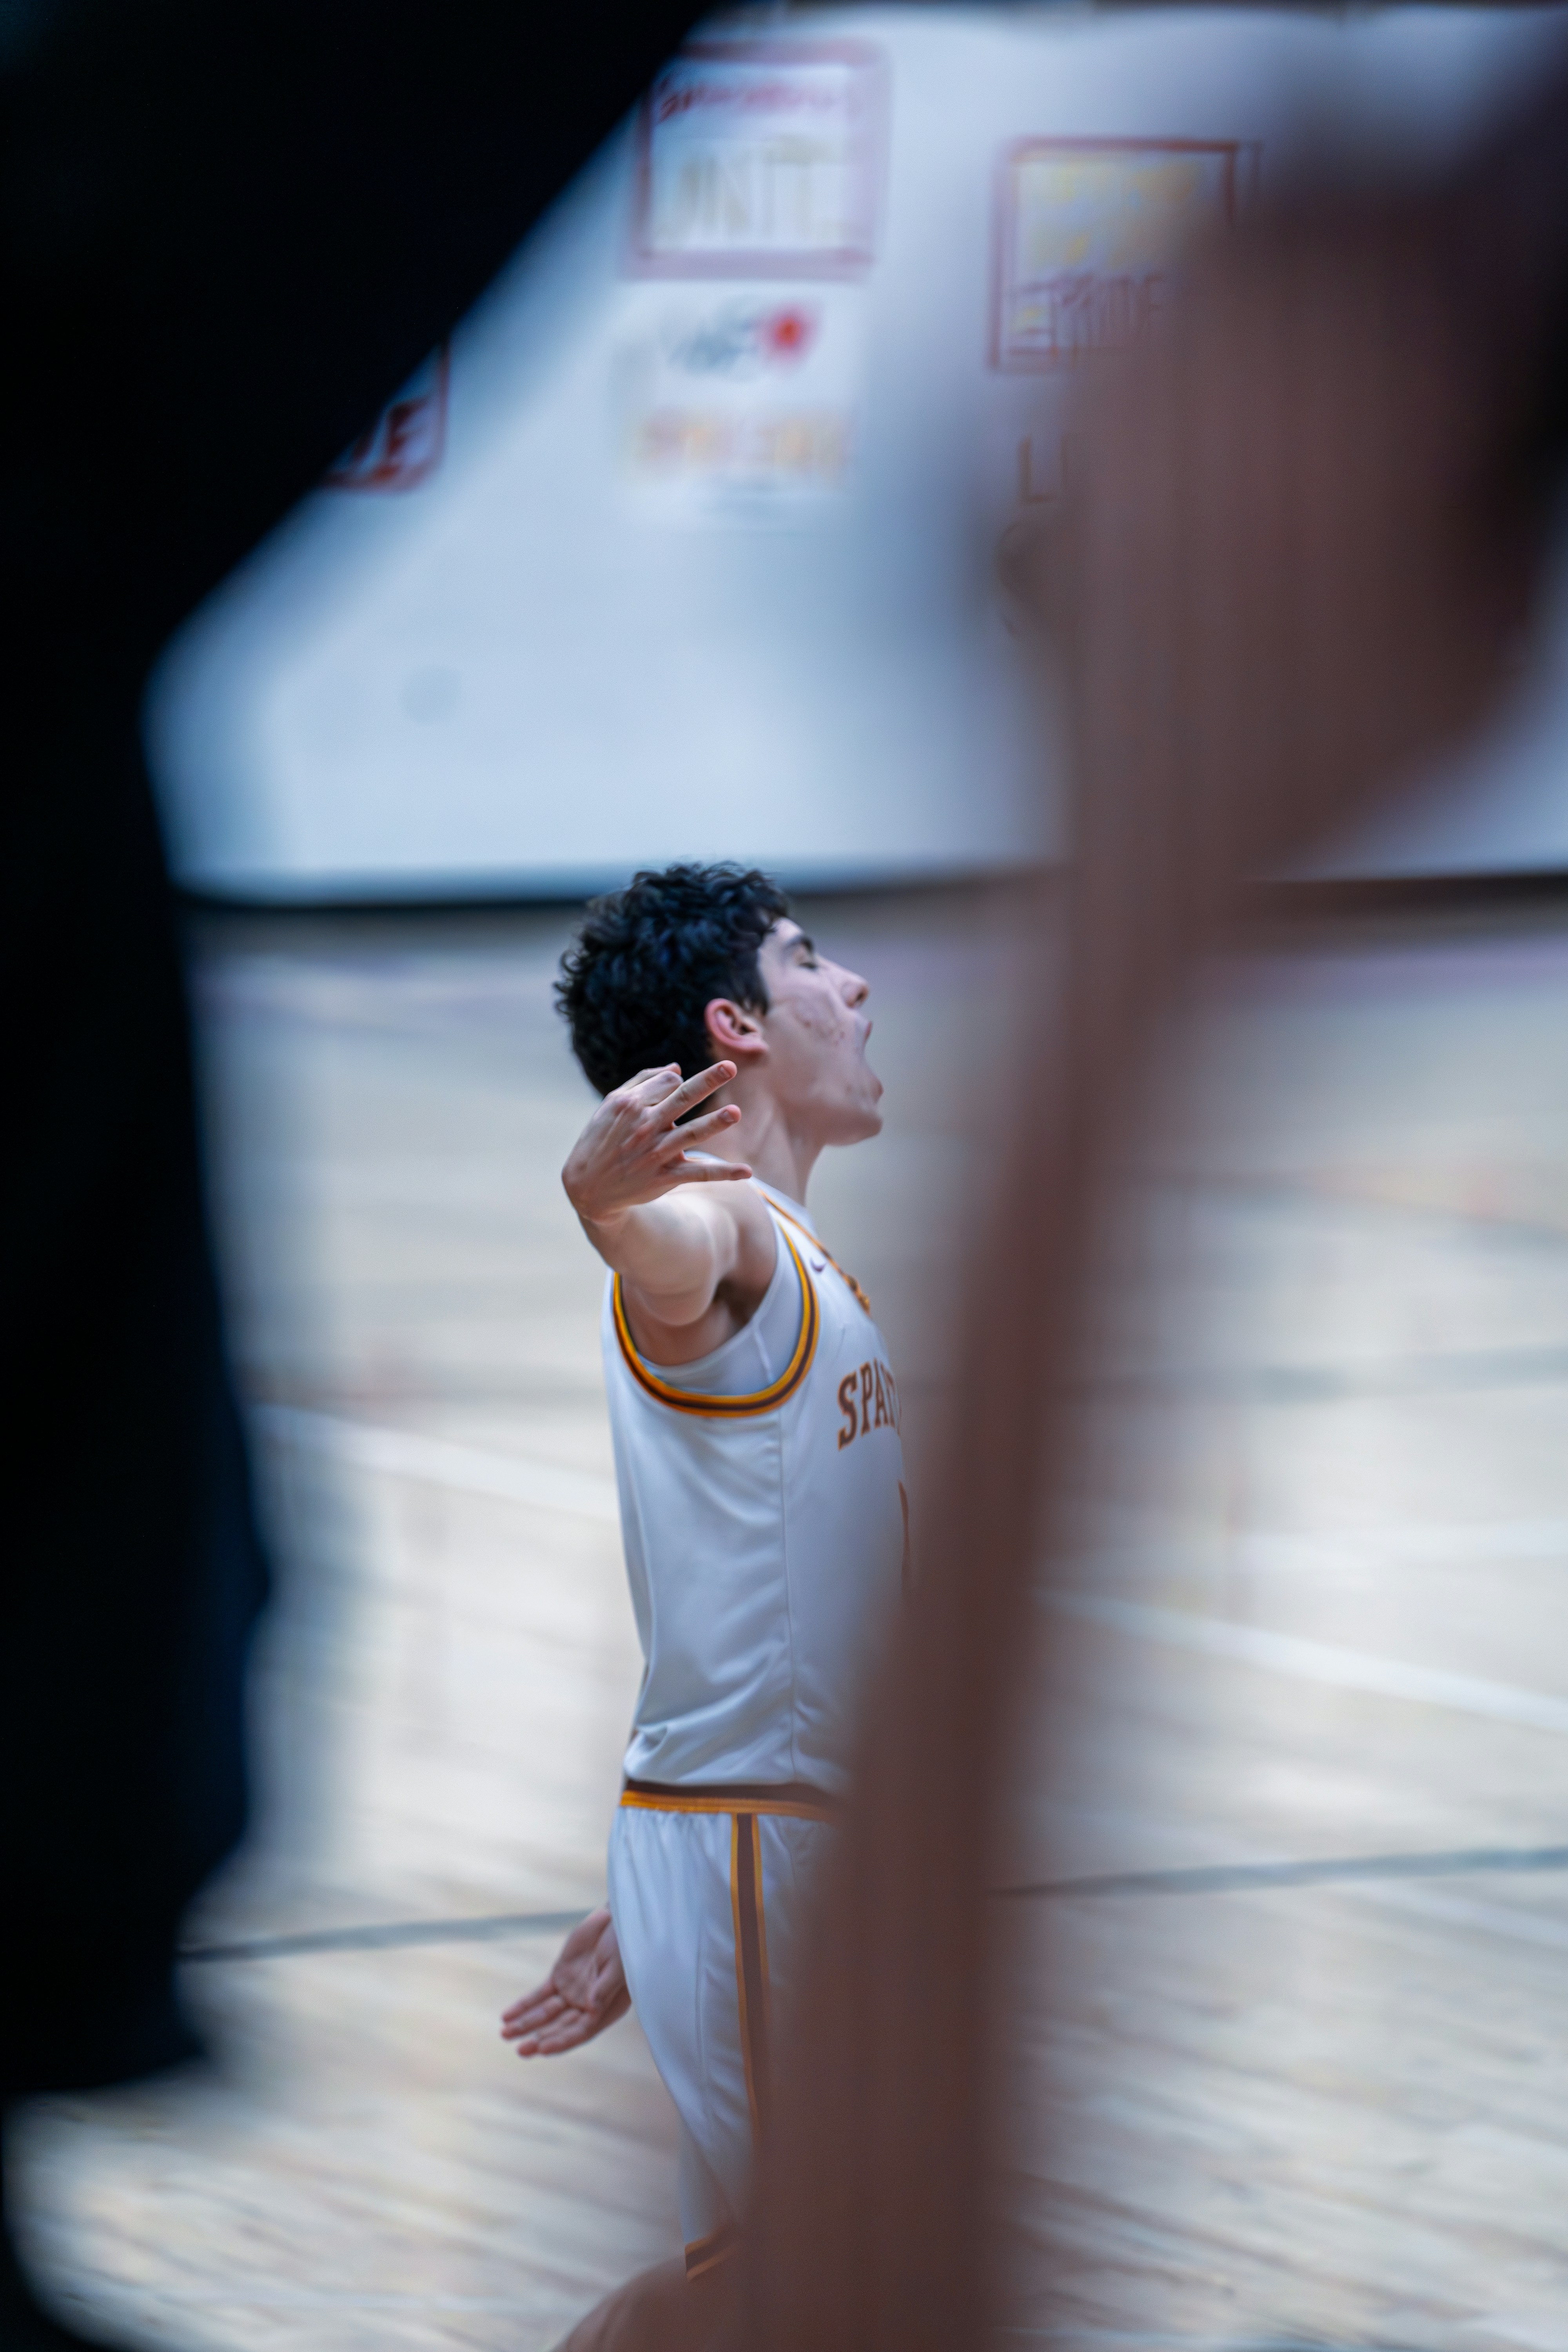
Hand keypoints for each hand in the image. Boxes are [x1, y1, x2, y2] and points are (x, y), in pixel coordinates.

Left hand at [500, 1908, 629, 2056]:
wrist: (617, 1920)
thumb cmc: (625, 1944)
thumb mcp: (619, 1964)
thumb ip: (605, 1986)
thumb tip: (591, 2007)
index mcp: (606, 2009)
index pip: (581, 2031)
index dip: (563, 2040)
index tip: (543, 2048)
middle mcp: (587, 2006)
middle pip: (560, 2028)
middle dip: (540, 2039)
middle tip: (521, 2050)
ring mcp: (571, 1993)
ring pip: (545, 2015)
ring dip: (525, 2025)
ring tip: (505, 2034)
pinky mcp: (559, 1978)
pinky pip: (538, 1996)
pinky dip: (523, 2006)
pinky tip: (507, 2016)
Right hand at [562, 1063, 750, 1226]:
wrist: (588, 1186)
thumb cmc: (602, 1138)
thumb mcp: (612, 1105)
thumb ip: (643, 1082)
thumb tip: (678, 1067)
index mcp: (630, 1104)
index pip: (668, 1083)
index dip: (677, 1082)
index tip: (675, 1088)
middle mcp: (645, 1126)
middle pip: (681, 1098)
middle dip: (707, 1082)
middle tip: (730, 1067)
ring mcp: (656, 1153)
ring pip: (690, 1134)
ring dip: (713, 1123)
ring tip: (735, 1112)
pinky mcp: (665, 1178)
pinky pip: (699, 1174)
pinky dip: (723, 1173)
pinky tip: (747, 1172)